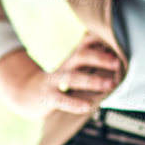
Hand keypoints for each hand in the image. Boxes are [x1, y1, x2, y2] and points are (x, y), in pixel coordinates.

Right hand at [0, 34, 120, 119]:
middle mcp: (64, 66)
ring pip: (73, 78)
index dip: (100, 39)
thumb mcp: (74, 67)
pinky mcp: (49, 97)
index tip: (117, 38)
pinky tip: (87, 106)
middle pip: (81, 56)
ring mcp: (55, 81)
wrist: (27, 93)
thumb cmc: (58, 80)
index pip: (86, 42)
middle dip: (100, 57)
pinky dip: (75, 103)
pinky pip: (62, 100)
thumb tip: (117, 55)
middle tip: (117, 62)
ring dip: (92, 80)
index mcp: (72, 58)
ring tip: (110, 85)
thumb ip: (92, 61)